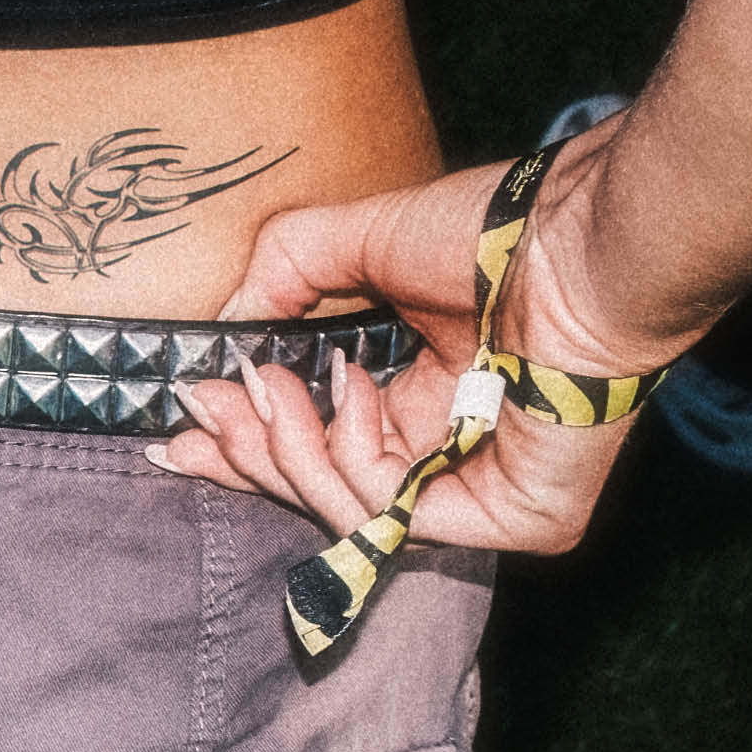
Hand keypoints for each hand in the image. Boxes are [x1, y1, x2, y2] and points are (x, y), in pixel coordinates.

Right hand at [156, 122, 652, 554]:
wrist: (575, 237)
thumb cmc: (489, 232)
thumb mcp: (354, 242)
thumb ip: (283, 273)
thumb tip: (224, 326)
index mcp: (415, 401)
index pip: (318, 448)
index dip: (244, 447)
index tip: (176, 436)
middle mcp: (448, 455)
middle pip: (317, 488)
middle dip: (246, 450)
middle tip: (205, 403)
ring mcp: (485, 493)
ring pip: (345, 510)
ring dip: (287, 445)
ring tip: (276, 382)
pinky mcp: (519, 519)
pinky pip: (397, 518)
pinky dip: (354, 458)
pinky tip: (357, 392)